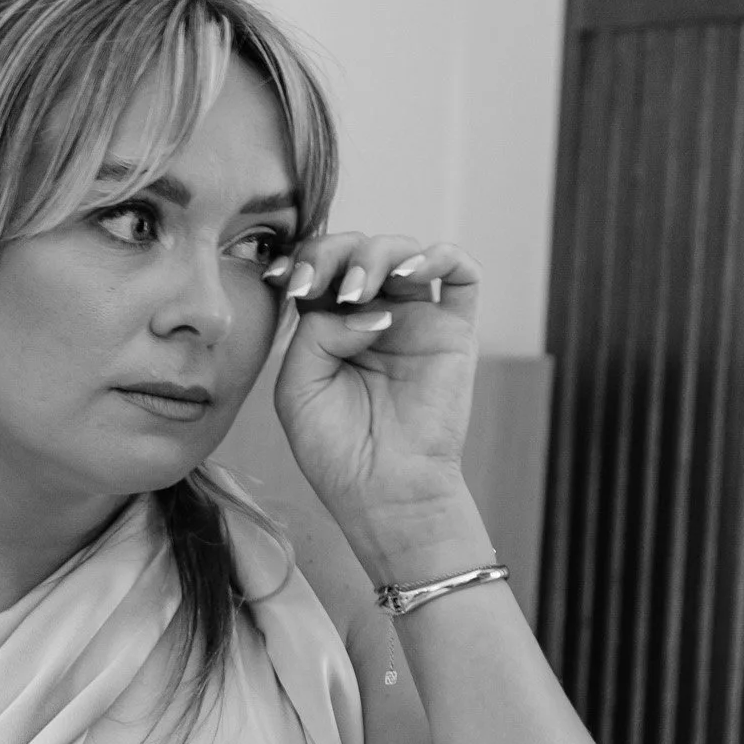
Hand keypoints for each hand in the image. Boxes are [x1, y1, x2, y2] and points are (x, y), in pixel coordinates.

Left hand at [264, 234, 480, 557]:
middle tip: (318, 285)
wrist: (384, 492)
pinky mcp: (455, 333)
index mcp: (330, 325)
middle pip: (356, 250)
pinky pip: (462, 275)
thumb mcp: (298, 386)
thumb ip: (316, 333)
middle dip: (332, 254)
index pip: (318, 269)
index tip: (280, 277)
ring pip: (403, 252)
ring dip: (375, 255)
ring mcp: (415, 321)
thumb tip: (364, 305)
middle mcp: (374, 315)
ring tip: (359, 288)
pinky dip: (440, 257)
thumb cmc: (335, 448)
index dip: (301, 260)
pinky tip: (409, 274)